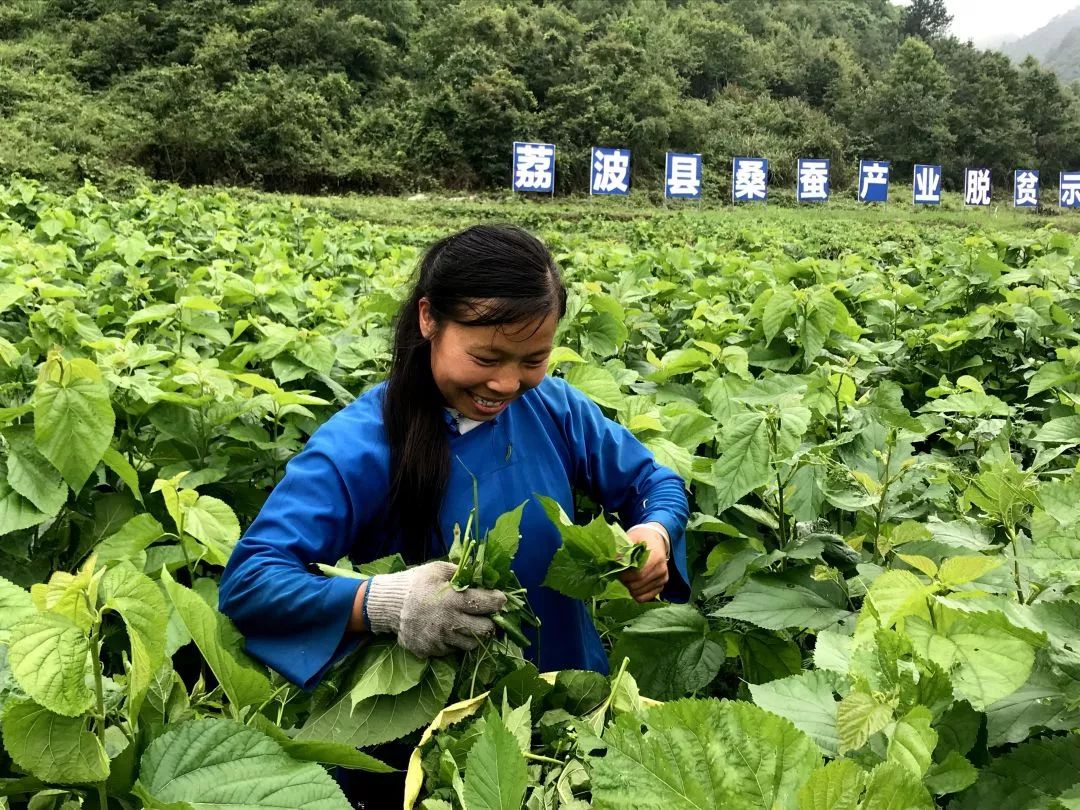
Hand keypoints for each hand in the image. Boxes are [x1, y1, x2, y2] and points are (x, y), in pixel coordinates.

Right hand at [365, 561, 506, 657]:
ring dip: (474, 634)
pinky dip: (455, 641)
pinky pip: (452, 650)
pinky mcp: (431, 651)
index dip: (498, 602)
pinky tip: (449, 630)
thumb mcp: (437, 569)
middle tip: (486, 615)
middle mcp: (449, 622)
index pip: (486, 604)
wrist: (387, 605)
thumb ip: (461, 572)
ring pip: (471, 644)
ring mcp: (440, 640)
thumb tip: (483, 574)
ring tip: (468, 623)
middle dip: (489, 622)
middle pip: (484, 630)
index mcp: (453, 599)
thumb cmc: (415, 583)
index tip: (500, 599)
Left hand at [618, 524, 669, 602]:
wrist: (656, 539)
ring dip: (630, 587)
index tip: (617, 571)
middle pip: (638, 585)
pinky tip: (633, 584)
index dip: (624, 576)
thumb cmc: (642, 538)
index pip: (638, 574)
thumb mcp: (631, 538)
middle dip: (625, 582)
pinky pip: (646, 597)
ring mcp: (663, 579)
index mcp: (655, 557)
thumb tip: (613, 562)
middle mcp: (661, 570)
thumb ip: (622, 550)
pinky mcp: (661, 585)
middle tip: (620, 574)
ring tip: (627, 577)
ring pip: (640, 593)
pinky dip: (636, 593)